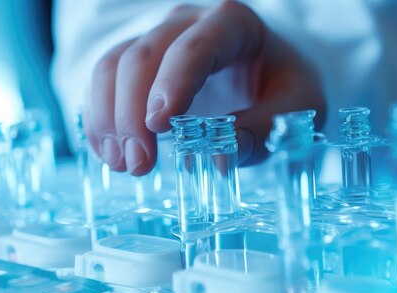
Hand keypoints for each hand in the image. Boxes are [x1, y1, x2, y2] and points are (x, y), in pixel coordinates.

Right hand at [86, 0, 324, 175]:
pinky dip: (100, 118)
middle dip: (132, 113)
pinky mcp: (139, 63)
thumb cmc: (285, 86)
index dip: (173, 84)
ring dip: (109, 118)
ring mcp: (158, 39)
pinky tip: (110, 154)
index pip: (195, 47)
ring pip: (113, 66)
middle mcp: (187, 24)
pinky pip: (104, 81)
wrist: (271, 75)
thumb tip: (219, 156)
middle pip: (143, 56)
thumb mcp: (296, 108)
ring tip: (121, 164)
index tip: (161, 126)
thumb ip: (264, 129)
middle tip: (139, 164)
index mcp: (233, 25)